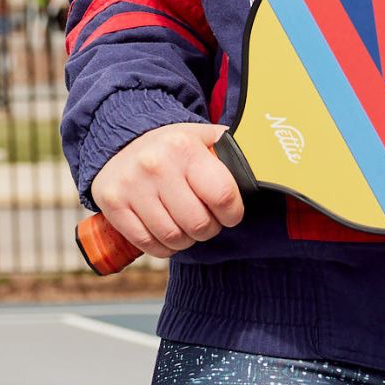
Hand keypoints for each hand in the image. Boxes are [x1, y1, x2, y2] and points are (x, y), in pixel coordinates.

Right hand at [88, 120, 243, 260]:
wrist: (119, 139)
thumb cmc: (172, 147)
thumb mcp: (203, 138)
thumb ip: (233, 151)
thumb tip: (272, 168)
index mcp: (183, 147)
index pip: (224, 196)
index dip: (232, 213)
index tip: (227, 212)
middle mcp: (155, 165)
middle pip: (199, 225)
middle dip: (208, 228)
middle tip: (203, 218)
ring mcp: (131, 185)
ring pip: (173, 239)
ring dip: (184, 240)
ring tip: (183, 224)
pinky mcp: (112, 203)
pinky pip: (148, 244)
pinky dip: (161, 246)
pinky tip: (163, 231)